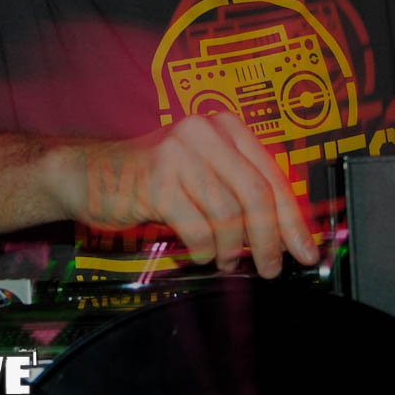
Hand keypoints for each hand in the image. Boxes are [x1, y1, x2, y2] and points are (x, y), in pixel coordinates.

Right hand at [60, 113, 318, 278]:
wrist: (88, 172)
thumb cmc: (152, 177)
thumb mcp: (202, 172)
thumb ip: (239, 190)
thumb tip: (285, 233)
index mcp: (225, 126)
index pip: (272, 173)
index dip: (293, 218)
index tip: (306, 251)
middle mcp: (205, 130)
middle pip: (256, 192)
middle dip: (270, 239)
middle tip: (272, 268)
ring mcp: (179, 151)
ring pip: (229, 212)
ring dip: (234, 248)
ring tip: (229, 261)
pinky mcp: (157, 177)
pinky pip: (197, 225)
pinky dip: (206, 248)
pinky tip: (202, 252)